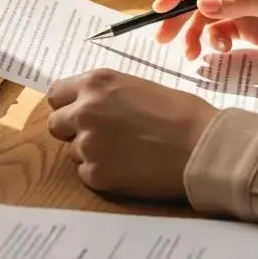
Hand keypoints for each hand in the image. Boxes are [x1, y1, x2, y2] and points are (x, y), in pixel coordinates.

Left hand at [46, 69, 217, 198]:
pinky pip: (87, 174)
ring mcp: (88, 144)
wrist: (202, 146)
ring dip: (91, 153)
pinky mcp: (96, 175)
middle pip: (56, 124)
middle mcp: (85, 110)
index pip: (56, 94)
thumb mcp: (138, 86)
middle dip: (72, 130)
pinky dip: (103, 174)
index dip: (67, 105)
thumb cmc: (181, 112)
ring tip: (125, 152)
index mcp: (97, 83)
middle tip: (99, 136)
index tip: (76, 112)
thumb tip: (90, 105)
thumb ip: (107, 95)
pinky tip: (129, 168)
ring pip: (73, 152)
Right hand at [153, 0, 257, 61]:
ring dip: (196, 35)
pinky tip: (222, 52)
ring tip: (192, 54)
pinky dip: (215, 44)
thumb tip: (202, 3)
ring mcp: (245, 8)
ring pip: (207, 20)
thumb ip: (241, 2)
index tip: (160, 8)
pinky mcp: (252, 30)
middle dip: (179, 17)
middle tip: (163, 38)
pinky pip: (222, 35)